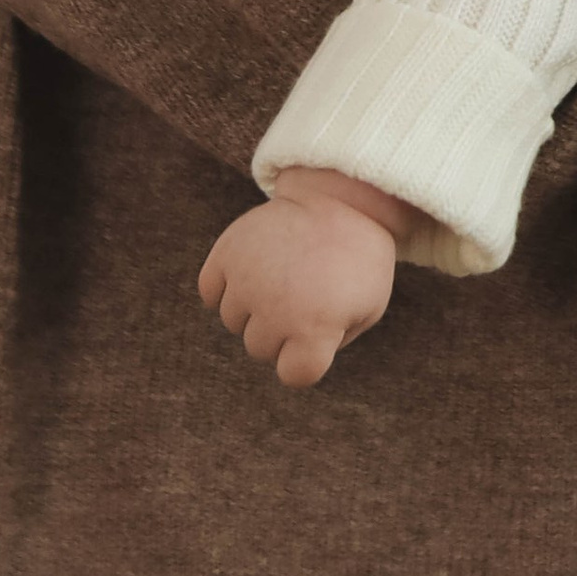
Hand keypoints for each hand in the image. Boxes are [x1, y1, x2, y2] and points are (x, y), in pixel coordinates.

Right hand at [198, 167, 413, 387]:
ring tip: (282, 275)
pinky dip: (224, 285)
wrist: (346, 199)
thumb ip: (330, 344)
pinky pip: (209, 291)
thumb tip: (289, 360)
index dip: (306, 359)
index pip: (293, 375)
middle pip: (259, 348)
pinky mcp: (227, 252)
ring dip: (253, 306)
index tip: (319, 334)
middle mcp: (276, 310)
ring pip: (232, 321)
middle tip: (303, 295)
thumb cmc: (360, 261)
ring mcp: (247, 280)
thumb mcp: (367, 309)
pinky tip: (252, 270)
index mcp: (316, 330)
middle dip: (280, 330)